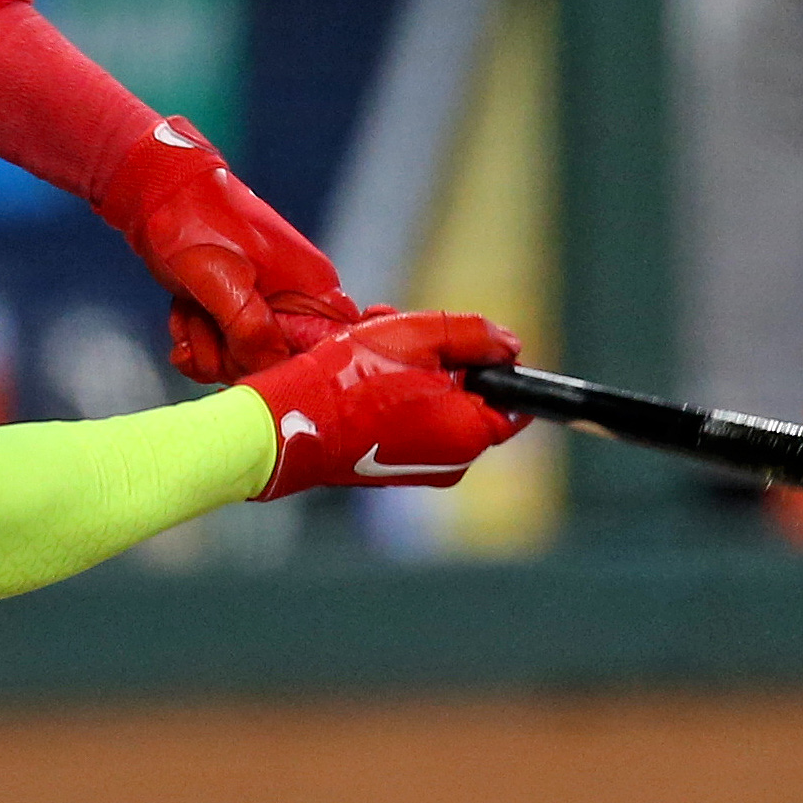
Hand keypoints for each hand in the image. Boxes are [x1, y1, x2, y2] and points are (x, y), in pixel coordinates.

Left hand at [97, 117, 361, 380]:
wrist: (157, 191)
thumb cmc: (196, 223)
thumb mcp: (223, 281)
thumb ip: (251, 330)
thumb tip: (272, 367)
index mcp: (313, 289)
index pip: (328, 352)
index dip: (288, 366)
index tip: (246, 355)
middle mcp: (297, 302)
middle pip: (277, 365)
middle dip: (230, 354)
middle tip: (205, 320)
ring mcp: (266, 308)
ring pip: (243, 362)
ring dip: (205, 344)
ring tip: (191, 306)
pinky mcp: (238, 311)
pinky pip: (222, 351)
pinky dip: (195, 340)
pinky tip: (183, 312)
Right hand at [243, 311, 526, 499]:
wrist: (289, 423)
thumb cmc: (354, 379)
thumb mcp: (421, 335)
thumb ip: (476, 335)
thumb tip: (510, 346)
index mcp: (471, 434)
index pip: (513, 401)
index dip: (493, 364)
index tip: (465, 342)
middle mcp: (452, 463)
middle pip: (468, 397)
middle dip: (442, 359)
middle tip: (408, 332)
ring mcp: (419, 469)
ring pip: (433, 404)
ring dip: (411, 369)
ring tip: (373, 343)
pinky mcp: (388, 468)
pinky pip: (407, 422)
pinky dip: (392, 393)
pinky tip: (361, 370)